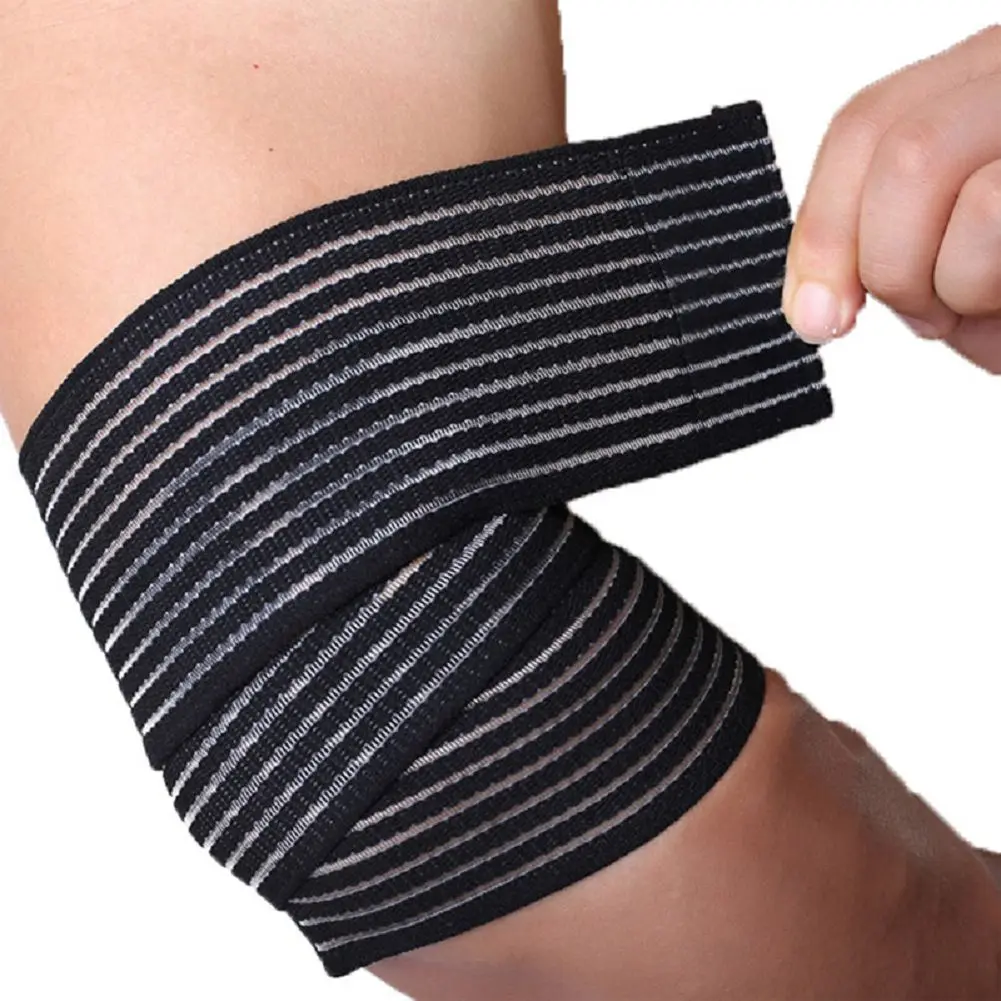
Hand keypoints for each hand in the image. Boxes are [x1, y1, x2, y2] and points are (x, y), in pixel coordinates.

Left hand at [782, 25, 1000, 372]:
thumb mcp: (969, 257)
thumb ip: (902, 245)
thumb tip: (819, 301)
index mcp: (990, 79)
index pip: (868, 128)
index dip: (824, 232)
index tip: (817, 317)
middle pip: (907, 162)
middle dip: (899, 272)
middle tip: (939, 313)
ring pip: (982, 206)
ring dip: (970, 297)